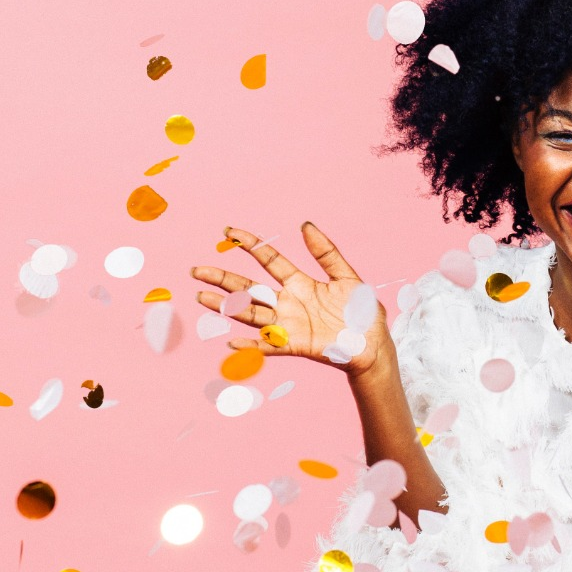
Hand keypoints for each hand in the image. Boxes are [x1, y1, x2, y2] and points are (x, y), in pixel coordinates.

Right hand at [190, 223, 389, 375]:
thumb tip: (305, 225)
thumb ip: (326, 252)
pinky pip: (269, 345)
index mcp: (300, 283)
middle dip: (223, 279)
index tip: (229, 232)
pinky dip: (252, 345)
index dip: (250, 245)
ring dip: (227, 307)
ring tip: (203, 297)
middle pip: (250, 288)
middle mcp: (288, 303)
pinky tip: (232, 341)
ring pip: (251, 314)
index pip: (268, 260)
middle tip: (197, 270)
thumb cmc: (361, 312)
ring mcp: (289, 324)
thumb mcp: (346, 276)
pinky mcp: (296, 345)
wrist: (374, 344)